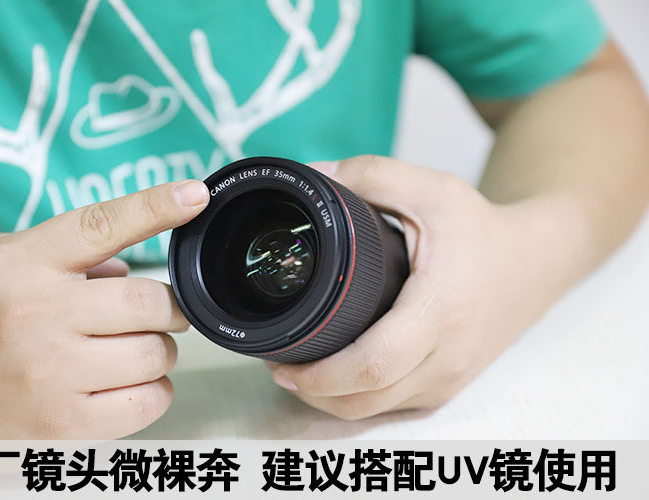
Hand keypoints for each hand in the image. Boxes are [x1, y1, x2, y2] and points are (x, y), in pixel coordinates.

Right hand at [0, 180, 208, 437]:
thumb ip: (60, 250)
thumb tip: (128, 264)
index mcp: (19, 264)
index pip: (102, 224)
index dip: (156, 206)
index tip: (194, 194)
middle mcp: (37, 315)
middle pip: (149, 300)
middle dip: (168, 307)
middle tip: (158, 312)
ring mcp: (51, 375)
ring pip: (155, 354)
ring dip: (160, 350)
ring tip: (136, 349)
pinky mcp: (63, 427)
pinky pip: (147, 403)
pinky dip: (154, 391)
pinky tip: (131, 384)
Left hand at [265, 155, 559, 418]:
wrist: (535, 264)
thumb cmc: (482, 229)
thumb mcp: (432, 188)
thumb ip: (372, 175)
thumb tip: (314, 176)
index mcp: (440, 311)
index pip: (374, 364)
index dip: (321, 374)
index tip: (282, 361)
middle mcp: (447, 356)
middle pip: (367, 399)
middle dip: (314, 391)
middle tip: (278, 364)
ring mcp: (449, 379)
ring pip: (376, 411)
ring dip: (330, 400)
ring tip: (298, 371)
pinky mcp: (448, 386)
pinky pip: (393, 407)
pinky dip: (357, 399)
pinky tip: (335, 376)